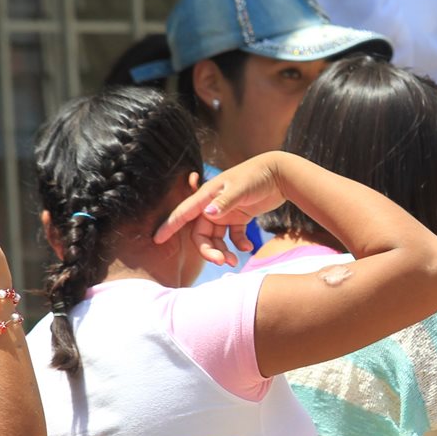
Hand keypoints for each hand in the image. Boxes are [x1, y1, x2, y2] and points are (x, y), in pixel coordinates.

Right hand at [154, 153, 291, 265]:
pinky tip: (248, 247)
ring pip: (215, 238)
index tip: (156, 239)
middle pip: (201, 233)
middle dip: (208, 250)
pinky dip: (238, 244)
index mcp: (208, 196)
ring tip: (235, 261)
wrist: (280, 173)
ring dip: (222, 251)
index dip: (169, 226)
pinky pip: (233, 236)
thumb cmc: (257, 176)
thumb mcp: (241, 188)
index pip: (184, 213)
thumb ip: (225, 202)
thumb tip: (208, 215)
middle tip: (222, 262)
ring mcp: (226, 212)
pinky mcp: (240, 216)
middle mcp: (213, 205)